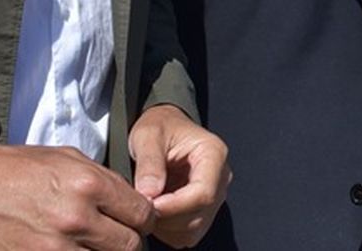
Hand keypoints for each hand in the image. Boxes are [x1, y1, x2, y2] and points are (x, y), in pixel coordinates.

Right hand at [0, 144, 153, 250]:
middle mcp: (78, 218)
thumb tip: (130, 198)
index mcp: (89, 184)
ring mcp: (56, 248)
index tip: (139, 220)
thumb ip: (102, 178)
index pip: (142, 213)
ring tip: (96, 244)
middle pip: (130, 245)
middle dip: (130, 242)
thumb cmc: (15, 170)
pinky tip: (75, 250)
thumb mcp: (64, 157)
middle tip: (121, 237)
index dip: (145, 219)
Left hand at [128, 103, 230, 247]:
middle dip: (167, 217)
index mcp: (213, 154)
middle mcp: (220, 177)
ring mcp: (215, 195)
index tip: (149, 204)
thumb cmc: (160, 127)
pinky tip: (156, 211)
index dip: (175, 206)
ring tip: (147, 206)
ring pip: (194, 229)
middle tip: (141, 205)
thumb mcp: (147, 135)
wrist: (164, 127)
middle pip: (200, 215)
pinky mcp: (204, 209)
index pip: (204, 193)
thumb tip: (150, 193)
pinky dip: (169, 231)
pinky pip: (189, 234)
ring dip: (166, 226)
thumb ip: (149, 162)